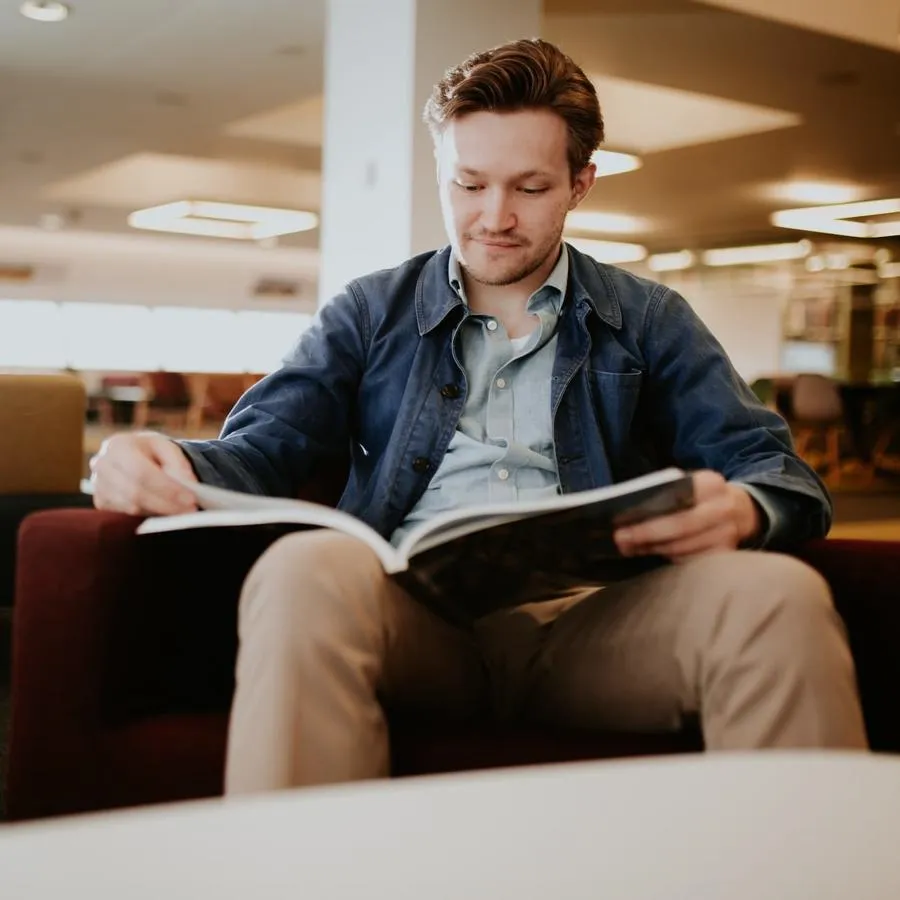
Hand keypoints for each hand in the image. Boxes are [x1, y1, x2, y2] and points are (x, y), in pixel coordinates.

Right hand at [90, 431, 198, 516]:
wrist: (130, 454)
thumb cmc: (151, 451)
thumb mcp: (168, 448)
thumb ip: (180, 465)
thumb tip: (188, 486)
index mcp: (118, 445)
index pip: (142, 472)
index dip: (167, 488)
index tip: (190, 499)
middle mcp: (101, 465)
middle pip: (135, 492)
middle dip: (166, 504)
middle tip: (190, 510)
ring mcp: (98, 485)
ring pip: (131, 506)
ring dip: (160, 512)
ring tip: (182, 512)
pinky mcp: (101, 501)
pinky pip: (127, 514)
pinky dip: (149, 514)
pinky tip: (164, 510)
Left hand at [614, 470, 761, 562]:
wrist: (742, 512)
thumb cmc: (702, 497)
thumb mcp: (691, 485)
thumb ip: (667, 492)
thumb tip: (629, 510)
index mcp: (710, 484)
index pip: (676, 499)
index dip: (649, 514)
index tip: (622, 522)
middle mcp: (723, 508)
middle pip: (679, 526)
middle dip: (646, 535)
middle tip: (620, 540)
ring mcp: (728, 534)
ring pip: (683, 548)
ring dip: (654, 549)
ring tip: (630, 547)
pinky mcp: (726, 554)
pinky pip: (690, 561)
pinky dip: (670, 558)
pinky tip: (653, 553)